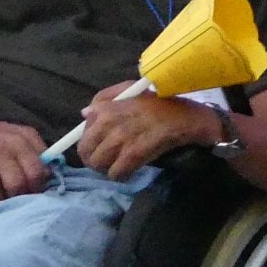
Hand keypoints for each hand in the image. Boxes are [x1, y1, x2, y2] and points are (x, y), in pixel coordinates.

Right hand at [0, 100, 51, 201]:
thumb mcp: (22, 134)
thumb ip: (39, 150)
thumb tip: (50, 174)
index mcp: (18, 142)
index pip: (36, 172)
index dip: (38, 187)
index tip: (35, 191)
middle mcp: (0, 150)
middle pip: (17, 185)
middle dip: (20, 196)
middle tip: (18, 197)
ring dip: (0, 200)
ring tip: (1, 196)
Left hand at [79, 85, 215, 180]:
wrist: (184, 118)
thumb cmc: (158, 103)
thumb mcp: (130, 90)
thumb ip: (105, 98)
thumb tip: (85, 114)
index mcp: (106, 107)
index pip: (82, 132)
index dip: (90, 142)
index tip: (99, 145)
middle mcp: (109, 122)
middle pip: (86, 151)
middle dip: (94, 159)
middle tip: (107, 160)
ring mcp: (121, 138)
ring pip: (98, 165)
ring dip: (107, 169)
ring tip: (119, 165)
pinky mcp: (133, 154)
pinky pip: (115, 173)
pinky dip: (121, 176)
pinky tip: (129, 171)